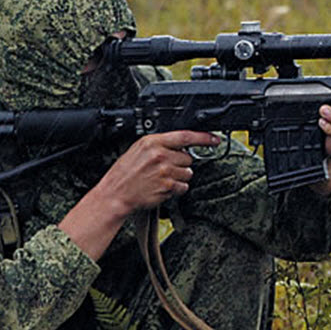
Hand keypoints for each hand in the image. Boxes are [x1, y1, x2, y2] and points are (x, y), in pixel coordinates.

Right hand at [59, 130, 218, 259]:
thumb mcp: (139, 149)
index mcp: (153, 142)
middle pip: (188, 157)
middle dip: (181, 163)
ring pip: (188, 172)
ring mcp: (165, 171)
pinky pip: (183, 186)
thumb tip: (181, 145)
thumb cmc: (125, 172)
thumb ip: (160, 144)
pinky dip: (176, 188)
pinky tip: (162, 186)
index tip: (214, 139)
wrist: (116, 193)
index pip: (185, 136)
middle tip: (165, 168)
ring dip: (179, 177)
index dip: (203, 137)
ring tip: (162, 178)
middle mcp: (160, 155)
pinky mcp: (168, 186)